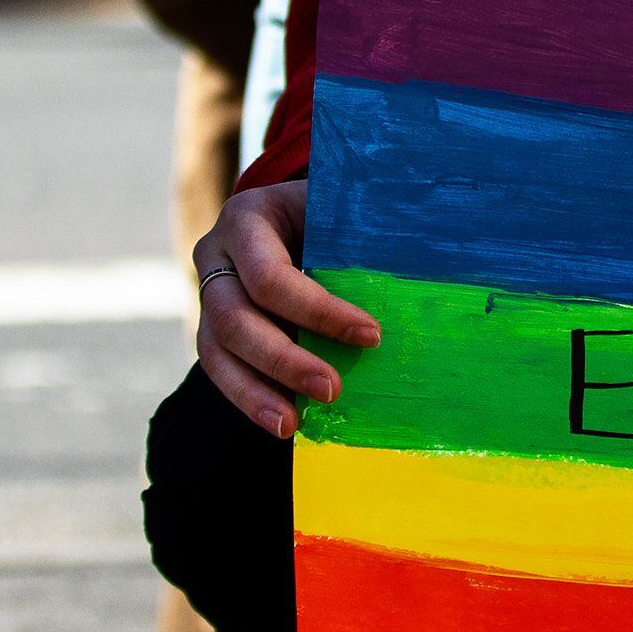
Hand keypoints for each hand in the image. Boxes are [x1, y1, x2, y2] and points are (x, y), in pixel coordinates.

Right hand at [192, 179, 380, 439]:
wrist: (294, 211)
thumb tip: (424, 269)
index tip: (372, 335)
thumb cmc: (330, 210)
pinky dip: (250, 396)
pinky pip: (221, 368)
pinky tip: (281, 420)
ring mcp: (208, 294)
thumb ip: (367, 231)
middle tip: (332, 389)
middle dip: (284, 360)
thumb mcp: (344, 206)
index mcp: (247, 218)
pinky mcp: (212, 326)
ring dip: (255, 392)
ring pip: (217, 351)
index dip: (318, 311)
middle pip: (235, 318)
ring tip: (290, 426)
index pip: (270, 275)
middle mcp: (215, 255)